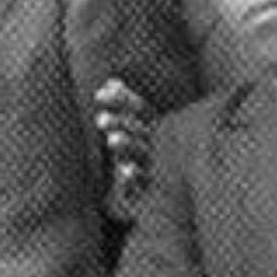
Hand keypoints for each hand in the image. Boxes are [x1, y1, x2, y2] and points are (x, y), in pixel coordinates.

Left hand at [95, 78, 157, 213]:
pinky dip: (134, 177)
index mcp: (152, 127)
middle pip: (137, 128)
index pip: (139, 108)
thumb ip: (125, 105)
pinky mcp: (153, 186)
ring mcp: (156, 164)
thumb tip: (112, 81)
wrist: (177, 195)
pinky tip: (124, 173)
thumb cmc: (150, 156)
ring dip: (127, 144)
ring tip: (112, 141)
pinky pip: (144, 181)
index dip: (122, 99)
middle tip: (100, 121)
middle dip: (118, 122)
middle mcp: (155, 143)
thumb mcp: (135, 131)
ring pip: (140, 151)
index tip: (100, 94)